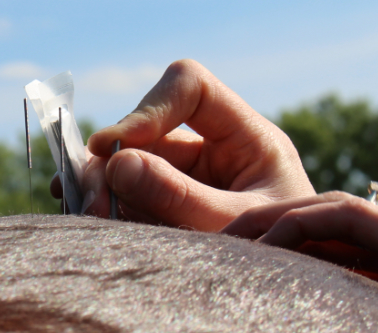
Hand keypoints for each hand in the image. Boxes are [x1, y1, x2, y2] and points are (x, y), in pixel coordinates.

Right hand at [69, 59, 314, 230]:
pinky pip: (128, 191)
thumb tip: (117, 164)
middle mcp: (214, 147)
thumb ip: (180, 197)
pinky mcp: (169, 202)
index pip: (191, 88)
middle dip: (114, 160)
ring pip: (130, 160)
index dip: (149, 108)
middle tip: (92, 200)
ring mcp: (189, 175)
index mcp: (247, 136)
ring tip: (89, 214)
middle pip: (148, 129)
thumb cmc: (283, 253)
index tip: (114, 148)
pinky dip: (107, 201)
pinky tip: (90, 216)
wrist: (288, 289)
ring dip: (103, 183)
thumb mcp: (234, 224)